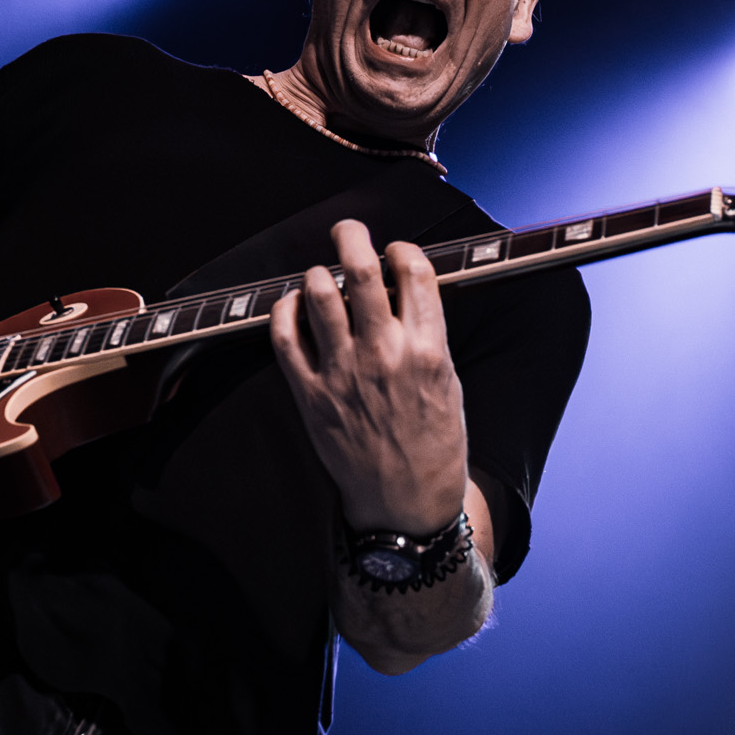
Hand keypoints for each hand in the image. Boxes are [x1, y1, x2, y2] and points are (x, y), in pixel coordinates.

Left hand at [268, 219, 467, 535]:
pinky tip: (294, 305)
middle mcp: (384, 356)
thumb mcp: (449, 383)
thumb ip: (427, 335)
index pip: (414, 272)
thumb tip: (405, 291)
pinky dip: (285, 310)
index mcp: (428, 350)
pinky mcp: (312, 395)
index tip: (395, 252)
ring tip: (325, 275)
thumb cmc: (434, 445)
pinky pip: (285, 337)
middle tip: (348, 231)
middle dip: (353, 237)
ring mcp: (344, 374)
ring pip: (320, 296)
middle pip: (362, 271)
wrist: (405, 502)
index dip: (401, 249)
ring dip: (320, 273)